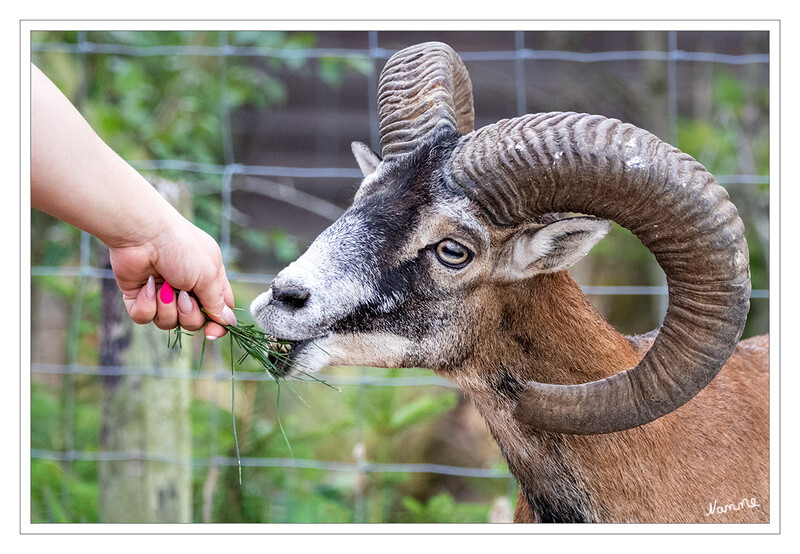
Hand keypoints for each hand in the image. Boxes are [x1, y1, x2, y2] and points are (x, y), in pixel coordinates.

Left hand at [109, 217, 235, 338]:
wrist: (143, 234)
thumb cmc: (182, 248)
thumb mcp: (209, 275)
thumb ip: (217, 303)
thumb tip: (228, 322)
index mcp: (208, 281)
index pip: (218, 311)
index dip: (216, 325)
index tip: (212, 332)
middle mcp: (186, 289)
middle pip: (193, 322)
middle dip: (189, 314)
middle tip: (184, 295)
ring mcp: (162, 294)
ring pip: (168, 323)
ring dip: (167, 308)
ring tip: (164, 286)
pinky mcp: (139, 296)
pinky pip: (144, 317)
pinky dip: (146, 304)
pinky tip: (146, 286)